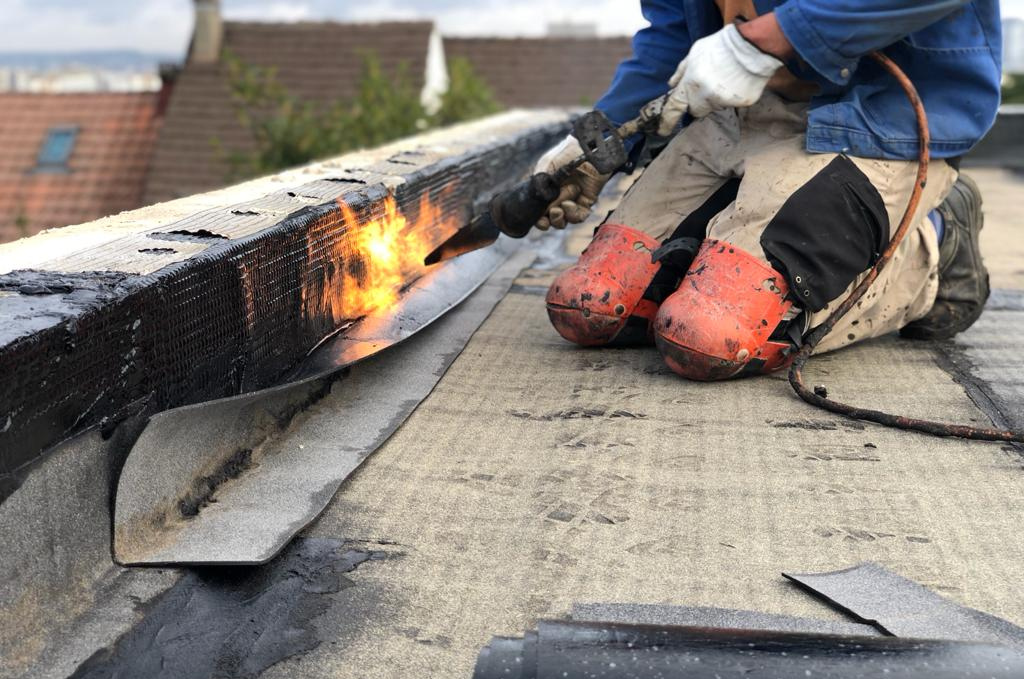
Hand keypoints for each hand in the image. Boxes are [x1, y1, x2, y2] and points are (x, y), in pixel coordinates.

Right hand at [533, 136, 609, 229]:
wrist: (586, 149)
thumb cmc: (565, 154)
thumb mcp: (547, 165)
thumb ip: (540, 182)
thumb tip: (539, 198)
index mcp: (546, 192)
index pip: (540, 213)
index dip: (539, 221)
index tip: (541, 221)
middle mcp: (558, 199)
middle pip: (552, 220)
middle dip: (552, 220)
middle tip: (554, 211)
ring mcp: (572, 201)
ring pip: (565, 221)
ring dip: (562, 218)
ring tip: (565, 205)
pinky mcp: (586, 202)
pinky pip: (579, 216)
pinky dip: (574, 214)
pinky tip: (571, 203)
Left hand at [658, 23, 783, 135]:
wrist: (751, 44)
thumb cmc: (720, 46)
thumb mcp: (695, 52)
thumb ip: (682, 71)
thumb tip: (671, 84)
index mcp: (690, 84)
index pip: (674, 107)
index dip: (667, 120)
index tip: (663, 130)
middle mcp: (705, 96)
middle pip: (696, 110)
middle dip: (698, 102)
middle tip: (708, 85)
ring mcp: (723, 101)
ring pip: (714, 106)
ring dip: (716, 97)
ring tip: (726, 78)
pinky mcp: (740, 103)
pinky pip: (733, 103)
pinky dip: (734, 94)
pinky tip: (738, 80)